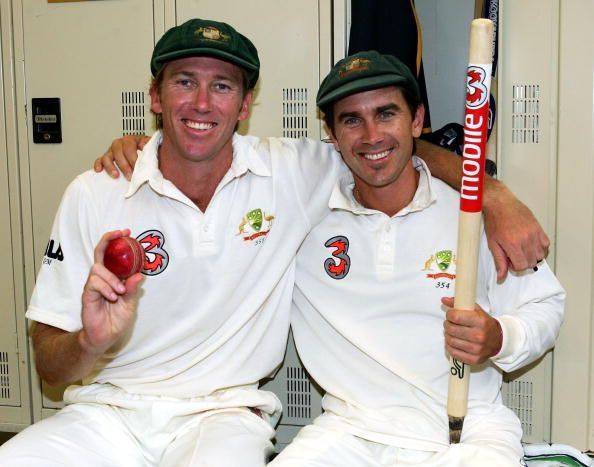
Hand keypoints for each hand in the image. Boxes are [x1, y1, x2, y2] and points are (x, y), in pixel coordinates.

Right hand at [79, 229, 143, 355]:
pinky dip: (105, 288)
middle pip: (100, 253)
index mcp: (113, 278)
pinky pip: (94, 284)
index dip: (116, 241)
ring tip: (120, 292)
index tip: (127, 231)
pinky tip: (112, 297)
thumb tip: (140, 274)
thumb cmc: (116, 320)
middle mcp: (102, 278)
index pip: (112, 255)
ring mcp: (93, 286)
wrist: (104, 337)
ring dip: (112, 279)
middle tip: (120, 234)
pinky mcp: (87, 295)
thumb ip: (133, 289)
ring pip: (98, 269)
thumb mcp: (130, 304)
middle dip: (108, 240)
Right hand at [93, 134, 148, 180]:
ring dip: (111, 166)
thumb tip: (148, 149)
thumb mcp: (153, 149)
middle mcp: (121, 143)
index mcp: (133, 139)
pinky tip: (99, 170)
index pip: (129, 146)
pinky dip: (98, 164)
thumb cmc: (149, 154)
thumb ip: (151, 149)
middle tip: (130, 175)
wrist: (147, 157)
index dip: (133, 157)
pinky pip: (100, 160)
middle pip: (118, 151)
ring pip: (107, 156)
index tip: (137, 167)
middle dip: (124, 165)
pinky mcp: (107, 158)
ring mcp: (113, 150)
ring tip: (116, 176)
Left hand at [442, 297, 501, 364]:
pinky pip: (453, 352)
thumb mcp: (476, 310)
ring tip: (452, 332)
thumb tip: (443, 299)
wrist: (499, 340)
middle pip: (451, 329)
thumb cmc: (485, 324)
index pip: (456, 317)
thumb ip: (460, 303)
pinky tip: (453, 342)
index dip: (449, 314)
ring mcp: (477, 349)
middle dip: (447, 324)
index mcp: (480, 321)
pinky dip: (449, 346)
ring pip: (450, 341)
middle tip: (450, 323)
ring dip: (447, 335)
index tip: (451, 314)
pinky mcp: (474, 359)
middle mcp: (479, 336)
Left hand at [482, 179, 548, 280]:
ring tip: (521, 249)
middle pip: (532, 262)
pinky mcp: (538, 228)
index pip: (522, 266)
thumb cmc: (494, 221)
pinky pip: (546, 244)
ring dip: (532, 256)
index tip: (510, 262)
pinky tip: (530, 245)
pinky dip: (540, 248)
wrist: (500, 203)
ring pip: (540, 255)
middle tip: (514, 255)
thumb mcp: (493, 243)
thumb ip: (499, 261)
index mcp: (512, 244)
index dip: (515, 267)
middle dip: (523, 262)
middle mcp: (525, 239)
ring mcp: (534, 233)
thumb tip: (501, 277)